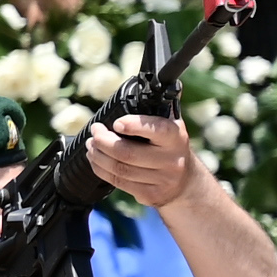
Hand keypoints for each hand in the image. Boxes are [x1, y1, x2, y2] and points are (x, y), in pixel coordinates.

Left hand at [85, 110, 204, 211]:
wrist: (186, 182)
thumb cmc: (170, 147)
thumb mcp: (170, 126)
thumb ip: (159, 109)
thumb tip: (159, 81)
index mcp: (176, 138)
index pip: (157, 130)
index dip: (135, 125)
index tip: (117, 122)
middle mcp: (171, 160)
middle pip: (128, 153)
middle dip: (103, 141)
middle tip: (94, 132)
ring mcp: (161, 180)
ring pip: (120, 169)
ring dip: (97, 156)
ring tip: (90, 145)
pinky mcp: (150, 195)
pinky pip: (118, 182)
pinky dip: (100, 169)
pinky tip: (95, 160)